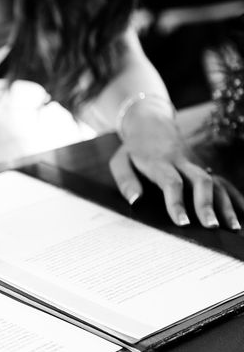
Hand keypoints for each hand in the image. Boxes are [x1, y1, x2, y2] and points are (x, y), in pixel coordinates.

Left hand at [109, 114, 242, 229]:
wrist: (151, 124)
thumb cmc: (132, 149)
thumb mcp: (120, 161)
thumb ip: (125, 181)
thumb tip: (135, 201)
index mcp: (159, 162)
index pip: (171, 182)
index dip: (177, 202)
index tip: (183, 222)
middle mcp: (182, 162)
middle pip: (200, 181)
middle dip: (207, 205)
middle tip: (211, 227)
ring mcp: (196, 164)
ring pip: (215, 182)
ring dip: (225, 205)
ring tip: (233, 228)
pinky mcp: (203, 167)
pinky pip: (222, 181)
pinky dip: (234, 197)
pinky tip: (242, 214)